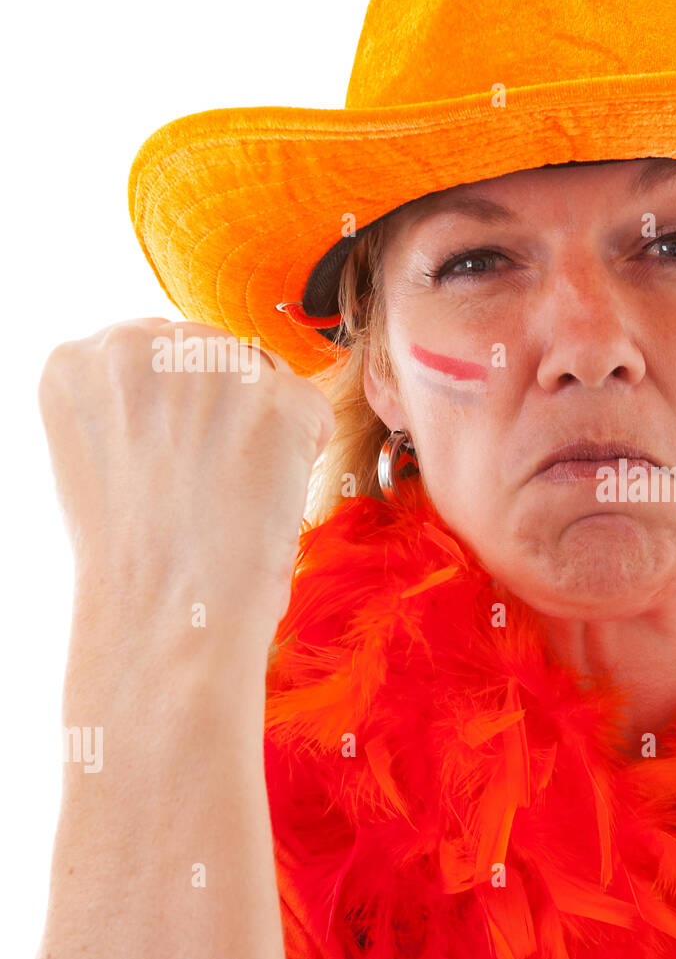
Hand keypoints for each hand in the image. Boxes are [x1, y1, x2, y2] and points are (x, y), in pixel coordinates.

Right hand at [38, 318, 334, 645]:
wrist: (170, 614)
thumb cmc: (136, 556)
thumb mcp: (100, 451)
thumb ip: (136, 397)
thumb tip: (194, 380)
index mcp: (79, 358)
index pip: (162, 348)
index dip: (181, 412)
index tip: (171, 462)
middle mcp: (139, 344)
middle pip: (218, 354)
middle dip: (227, 412)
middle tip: (207, 485)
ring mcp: (213, 367)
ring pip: (268, 380)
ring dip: (265, 430)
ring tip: (230, 493)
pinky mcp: (280, 399)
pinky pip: (313, 413)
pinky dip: (304, 456)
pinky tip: (264, 497)